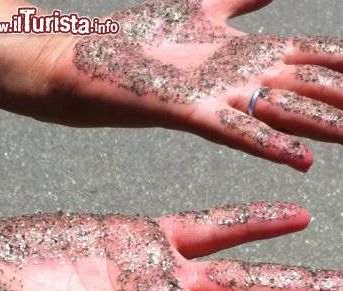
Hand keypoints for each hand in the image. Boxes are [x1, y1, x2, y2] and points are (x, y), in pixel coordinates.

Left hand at [0, 1, 341, 170]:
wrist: (86, 61)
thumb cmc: (138, 37)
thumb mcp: (203, 4)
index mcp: (248, 55)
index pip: (314, 60)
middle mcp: (240, 80)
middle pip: (308, 89)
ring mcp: (217, 98)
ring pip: (282, 114)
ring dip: (322, 128)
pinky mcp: (188, 111)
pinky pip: (236, 131)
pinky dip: (269, 144)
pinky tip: (302, 160)